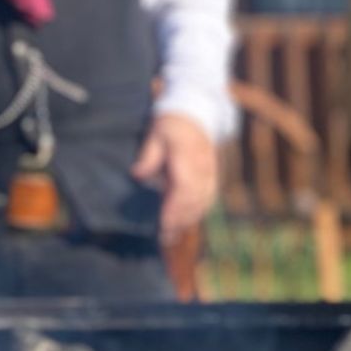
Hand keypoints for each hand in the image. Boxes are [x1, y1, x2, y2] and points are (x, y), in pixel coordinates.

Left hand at [132, 111, 219, 247]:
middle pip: (195, 199)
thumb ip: (148, 156)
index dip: (175, 207)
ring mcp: (210, 171)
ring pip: (203, 201)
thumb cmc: (170, 125)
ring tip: (172, 234)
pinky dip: (198, 212)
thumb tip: (137, 175)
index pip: (184, 187)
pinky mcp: (213, 176)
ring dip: (189, 219)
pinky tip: (185, 222)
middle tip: (164, 236)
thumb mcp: (155, 135)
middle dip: (180, 219)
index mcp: (187, 154)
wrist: (195, 114)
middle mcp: (202, 165)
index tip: (163, 223)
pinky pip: (209, 199)